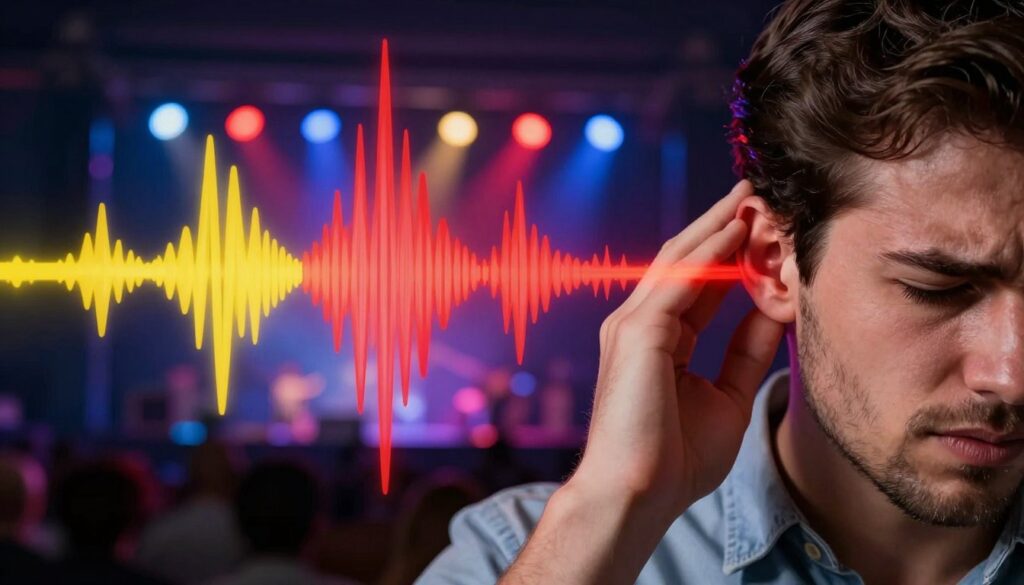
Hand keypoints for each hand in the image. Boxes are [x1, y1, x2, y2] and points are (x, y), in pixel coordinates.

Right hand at [568, 179, 784, 517]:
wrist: (636, 495)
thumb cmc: (674, 460)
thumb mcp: (728, 395)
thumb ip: (748, 349)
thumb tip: (779, 309)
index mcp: (660, 339)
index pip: (700, 283)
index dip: (734, 254)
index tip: (769, 229)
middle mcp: (641, 322)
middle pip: (687, 259)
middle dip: (724, 224)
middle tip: (760, 193)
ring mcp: (634, 323)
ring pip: (682, 259)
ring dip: (720, 226)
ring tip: (755, 198)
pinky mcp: (637, 331)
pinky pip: (679, 281)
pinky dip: (710, 252)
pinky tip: (739, 231)